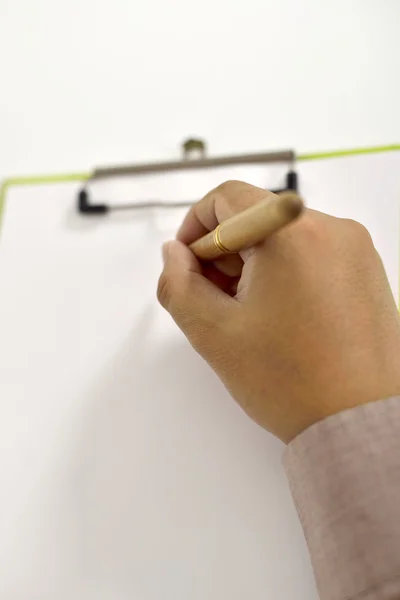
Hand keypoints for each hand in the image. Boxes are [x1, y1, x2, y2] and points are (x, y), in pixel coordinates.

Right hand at [157, 181, 399, 442]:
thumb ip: (178, 284)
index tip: (187, 263)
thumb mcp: (214, 331)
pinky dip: (285, 272)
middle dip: (223, 252)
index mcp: (291, 233)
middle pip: (256, 217)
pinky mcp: (366, 271)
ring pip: (283, 237)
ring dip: (253, 265)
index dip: (195, 226)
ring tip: (247, 314)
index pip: (227, 198)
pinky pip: (312, 254)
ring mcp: (355, 249)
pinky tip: (278, 315)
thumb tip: (174, 254)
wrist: (358, 423)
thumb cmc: (291, 382)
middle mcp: (331, 229)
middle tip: (214, 298)